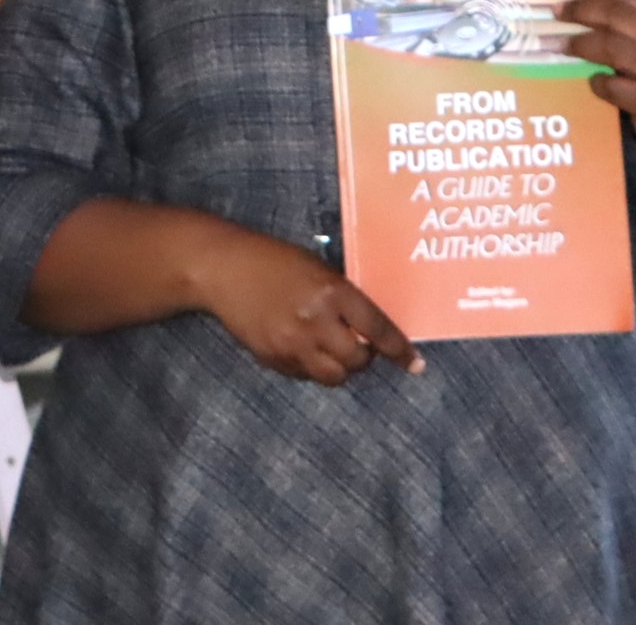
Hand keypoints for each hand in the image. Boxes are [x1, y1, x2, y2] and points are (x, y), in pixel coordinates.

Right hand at [193, 226, 423, 386]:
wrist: (221, 268)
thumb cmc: (271, 258)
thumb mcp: (315, 267)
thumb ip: (341, 295)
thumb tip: (366, 324)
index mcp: (332, 293)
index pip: (378, 330)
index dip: (400, 350)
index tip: (415, 364)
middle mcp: (316, 322)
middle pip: (358, 360)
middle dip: (365, 356)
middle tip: (359, 344)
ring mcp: (292, 344)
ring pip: (334, 376)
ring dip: (340, 367)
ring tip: (332, 349)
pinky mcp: (272, 358)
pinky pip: (304, 375)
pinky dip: (311, 366)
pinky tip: (302, 347)